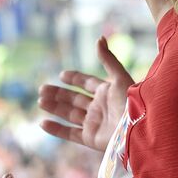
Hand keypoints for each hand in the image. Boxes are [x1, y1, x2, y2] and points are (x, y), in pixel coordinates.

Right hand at [38, 36, 132, 152]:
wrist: (136, 129)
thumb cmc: (131, 102)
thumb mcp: (119, 77)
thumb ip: (108, 59)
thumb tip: (99, 38)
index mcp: (107, 92)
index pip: (87, 83)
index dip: (75, 78)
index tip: (61, 75)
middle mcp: (100, 107)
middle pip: (75, 99)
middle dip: (58, 94)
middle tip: (42, 89)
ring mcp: (94, 123)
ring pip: (70, 114)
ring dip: (54, 108)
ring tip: (40, 101)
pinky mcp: (90, 138)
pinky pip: (70, 133)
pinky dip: (56, 129)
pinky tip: (43, 122)